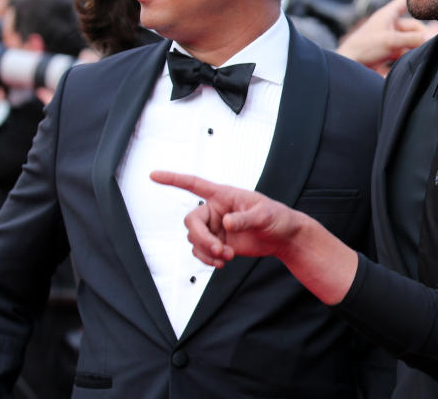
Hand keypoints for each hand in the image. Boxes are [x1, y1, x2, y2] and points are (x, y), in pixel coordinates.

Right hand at [151, 171, 299, 266]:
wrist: (283, 237)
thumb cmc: (277, 218)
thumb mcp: (265, 216)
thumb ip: (245, 219)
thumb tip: (226, 223)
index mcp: (224, 195)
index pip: (194, 184)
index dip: (173, 179)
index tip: (154, 175)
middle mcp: (216, 210)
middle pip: (191, 221)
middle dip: (201, 238)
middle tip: (218, 250)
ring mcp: (215, 227)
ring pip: (194, 239)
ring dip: (207, 251)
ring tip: (226, 256)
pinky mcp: (217, 242)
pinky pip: (200, 251)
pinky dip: (207, 259)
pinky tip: (222, 262)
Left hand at [337, 0, 437, 74]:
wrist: (349, 66)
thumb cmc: (364, 48)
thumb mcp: (391, 41)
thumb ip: (412, 38)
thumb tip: (432, 37)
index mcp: (387, 14)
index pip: (405, 1)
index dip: (417, 0)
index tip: (432, 3)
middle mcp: (389, 24)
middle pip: (412, 24)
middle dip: (422, 32)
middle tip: (434, 41)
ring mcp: (389, 38)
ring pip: (410, 38)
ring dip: (418, 44)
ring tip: (428, 51)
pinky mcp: (388, 52)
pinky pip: (405, 50)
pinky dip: (412, 53)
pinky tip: (419, 59)